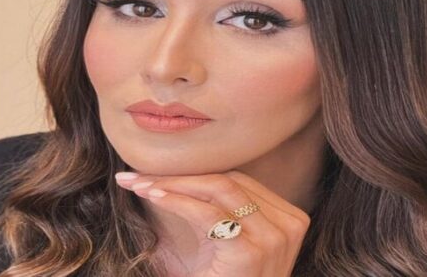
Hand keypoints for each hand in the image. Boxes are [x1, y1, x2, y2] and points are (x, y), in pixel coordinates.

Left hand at [114, 170, 310, 276]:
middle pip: (229, 180)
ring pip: (220, 188)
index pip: (238, 181)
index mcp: (287, 219)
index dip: (196, 173)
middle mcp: (288, 224)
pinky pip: (209, 214)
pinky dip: (177, 201)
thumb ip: (224, 211)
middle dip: (181, 175)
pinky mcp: (250, 253)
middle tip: (138, 177)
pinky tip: (154, 198)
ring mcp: (273, 239)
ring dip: (174, 184)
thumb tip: (179, 177)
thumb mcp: (230, 244)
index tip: (155, 174)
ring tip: (141, 186)